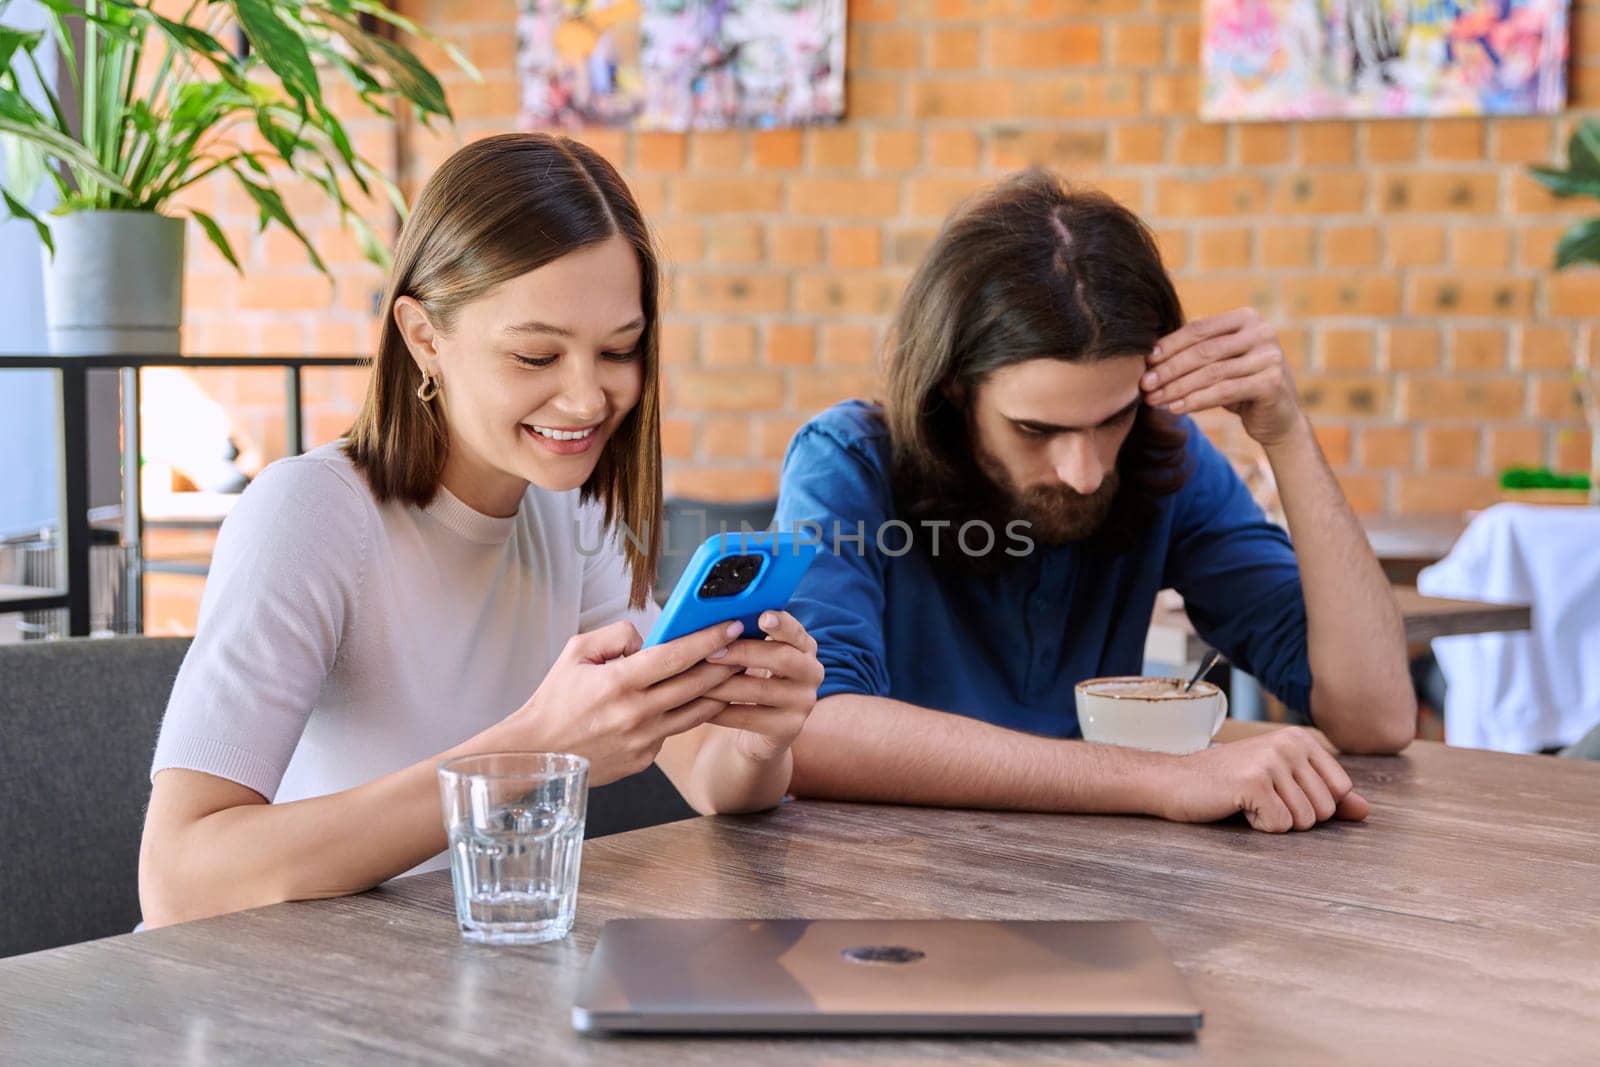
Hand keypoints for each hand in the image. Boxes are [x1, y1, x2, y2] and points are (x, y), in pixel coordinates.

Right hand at [489, 619, 744, 785]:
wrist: (537, 754)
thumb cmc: (555, 700)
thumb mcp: (576, 652)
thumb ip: (616, 637)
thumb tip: (648, 640)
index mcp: (619, 682)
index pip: (675, 656)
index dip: (708, 639)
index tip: (731, 626)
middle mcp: (636, 714)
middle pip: (696, 685)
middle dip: (727, 663)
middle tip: (748, 647)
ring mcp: (643, 740)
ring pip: (696, 712)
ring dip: (720, 691)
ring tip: (736, 673)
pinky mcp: (644, 759)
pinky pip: (673, 731)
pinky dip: (687, 714)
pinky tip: (700, 701)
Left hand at [699, 611, 824, 762]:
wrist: (759, 730)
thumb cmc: (750, 680)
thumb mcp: (754, 656)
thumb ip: (746, 637)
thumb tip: (712, 619)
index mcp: (804, 646)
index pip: (795, 630)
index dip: (780, 624)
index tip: (762, 616)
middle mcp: (811, 672)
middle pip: (781, 657)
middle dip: (742, 652)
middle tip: (710, 653)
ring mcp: (804, 702)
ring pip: (760, 689)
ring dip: (723, 685)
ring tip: (695, 682)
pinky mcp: (790, 728)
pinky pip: (749, 717)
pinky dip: (720, 712)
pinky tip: (698, 707)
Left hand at [1143, 307, 1306, 447]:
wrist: (1279, 418)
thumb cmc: (1242, 385)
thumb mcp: (1221, 361)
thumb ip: (1198, 349)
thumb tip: (1150, 352)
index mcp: (1247, 318)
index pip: (1199, 329)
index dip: (1169, 345)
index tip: (1145, 361)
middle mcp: (1262, 332)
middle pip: (1203, 350)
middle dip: (1169, 368)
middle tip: (1145, 384)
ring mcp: (1269, 357)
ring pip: (1211, 372)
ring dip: (1177, 387)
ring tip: (1153, 399)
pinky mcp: (1271, 383)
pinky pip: (1224, 391)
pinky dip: (1195, 400)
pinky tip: (1175, 408)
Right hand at [1156, 727, 1369, 832]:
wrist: (1175, 781)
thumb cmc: (1229, 784)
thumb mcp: (1282, 784)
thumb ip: (1326, 796)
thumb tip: (1365, 812)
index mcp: (1300, 739)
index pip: (1341, 790)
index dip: (1313, 803)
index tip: (1279, 792)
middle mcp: (1289, 744)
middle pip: (1326, 809)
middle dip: (1294, 816)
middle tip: (1260, 798)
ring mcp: (1271, 761)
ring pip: (1305, 821)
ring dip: (1276, 822)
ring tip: (1249, 802)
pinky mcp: (1253, 782)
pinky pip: (1280, 826)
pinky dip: (1259, 826)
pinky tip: (1238, 808)